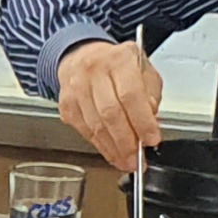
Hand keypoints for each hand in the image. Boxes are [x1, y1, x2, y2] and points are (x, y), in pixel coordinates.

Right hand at [54, 38, 166, 172]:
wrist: (82, 55)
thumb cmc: (117, 64)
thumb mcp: (144, 69)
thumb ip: (151, 93)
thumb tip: (149, 120)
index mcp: (118, 60)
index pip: (131, 95)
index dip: (142, 121)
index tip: (152, 139)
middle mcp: (93, 72)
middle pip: (110, 113)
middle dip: (126, 142)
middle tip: (138, 159)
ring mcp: (76, 89)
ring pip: (95, 126)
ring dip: (113, 149)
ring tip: (126, 162)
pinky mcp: (66, 104)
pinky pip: (84, 130)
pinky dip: (99, 145)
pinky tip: (111, 153)